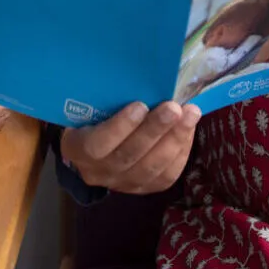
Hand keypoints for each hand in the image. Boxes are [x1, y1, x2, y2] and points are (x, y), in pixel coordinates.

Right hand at [59, 102, 199, 193]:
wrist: (93, 149)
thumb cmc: (91, 119)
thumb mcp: (89, 108)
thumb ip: (106, 100)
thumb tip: (141, 80)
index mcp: (78, 149)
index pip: (98, 144)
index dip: (121, 126)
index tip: (140, 105)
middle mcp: (98, 172)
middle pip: (130, 155)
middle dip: (155, 129)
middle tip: (174, 107)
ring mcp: (122, 184)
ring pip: (152, 167)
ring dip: (175, 138)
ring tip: (191, 114)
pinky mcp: (145, 188)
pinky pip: (167, 175)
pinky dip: (182, 150)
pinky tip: (189, 129)